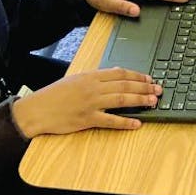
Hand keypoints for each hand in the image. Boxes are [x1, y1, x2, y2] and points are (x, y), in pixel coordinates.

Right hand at [11, 67, 162, 134]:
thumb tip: (117, 71)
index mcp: (91, 76)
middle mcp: (93, 88)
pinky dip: (125, 122)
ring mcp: (91, 104)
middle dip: (144, 87)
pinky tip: (137, 123)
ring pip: (121, 100)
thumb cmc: (55, 94)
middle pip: (125, 85)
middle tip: (158, 89)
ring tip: (153, 102)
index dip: (138, 76)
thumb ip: (97, 76)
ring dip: (139, 101)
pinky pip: (110, 121)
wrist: (37, 109)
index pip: (121, 73)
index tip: (150, 78)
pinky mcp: (87, 119)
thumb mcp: (77, 78)